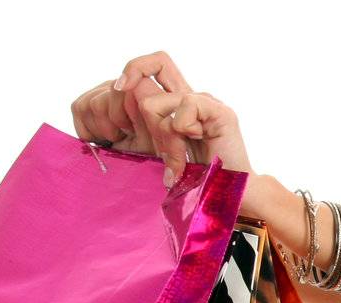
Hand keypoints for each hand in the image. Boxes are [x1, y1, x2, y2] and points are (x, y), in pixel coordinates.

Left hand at [70, 50, 252, 187]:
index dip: (130, 73)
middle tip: (157, 152)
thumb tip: (111, 118)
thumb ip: (143, 134)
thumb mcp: (158, 155)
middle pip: (147, 71)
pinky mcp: (220, 112)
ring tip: (177, 165)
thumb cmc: (195, 182)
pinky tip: (195, 146)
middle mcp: (189, 97)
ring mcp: (205, 102)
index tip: (117, 94)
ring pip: (155, 104)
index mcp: (175, 105)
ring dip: (162, 140)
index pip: (149, 66)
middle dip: (137, 117)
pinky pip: (185, 107)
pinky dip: (182, 131)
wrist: (228, 198)